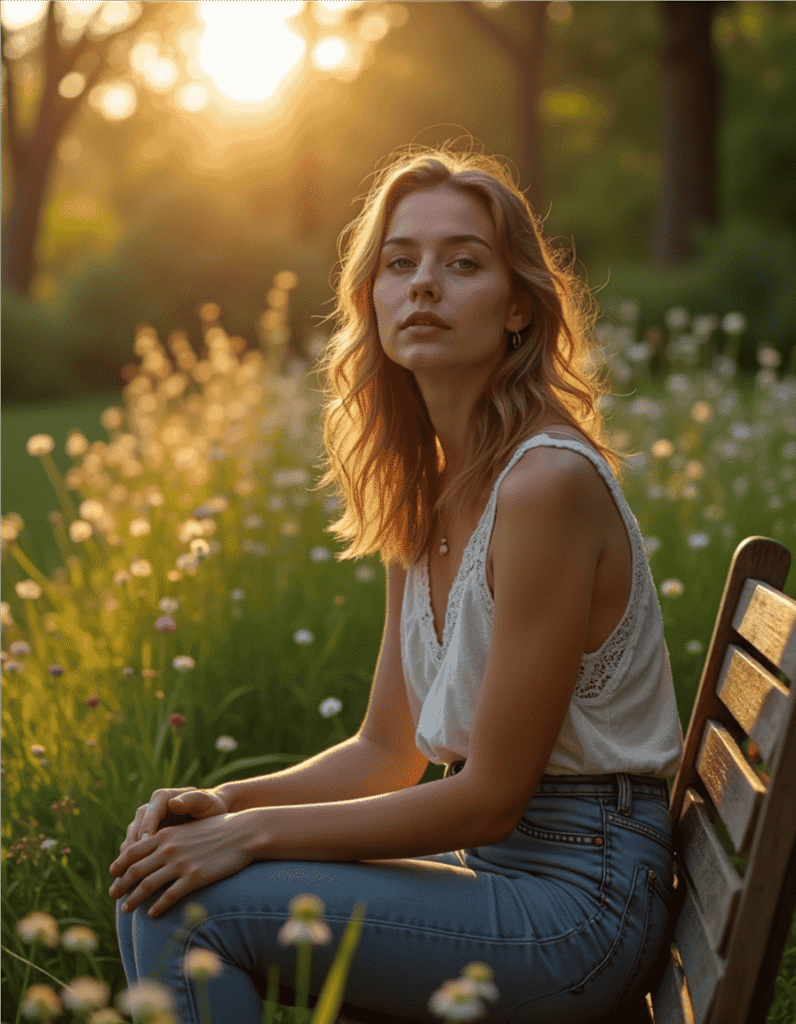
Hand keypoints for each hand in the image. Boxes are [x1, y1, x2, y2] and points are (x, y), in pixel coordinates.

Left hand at [108, 813, 250, 917]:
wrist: (243, 833)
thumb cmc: (217, 830)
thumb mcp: (188, 829)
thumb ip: (169, 838)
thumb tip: (154, 849)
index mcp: (166, 834)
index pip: (133, 851)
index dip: (120, 864)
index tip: (113, 874)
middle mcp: (169, 849)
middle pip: (136, 870)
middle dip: (121, 884)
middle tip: (113, 895)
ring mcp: (181, 864)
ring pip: (148, 885)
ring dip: (134, 899)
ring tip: (126, 909)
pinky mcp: (195, 878)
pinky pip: (170, 896)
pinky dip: (157, 907)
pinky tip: (152, 914)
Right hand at [113, 788, 229, 865]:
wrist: (212, 814)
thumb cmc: (210, 806)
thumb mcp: (204, 801)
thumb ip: (191, 800)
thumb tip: (174, 803)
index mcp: (162, 798)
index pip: (148, 813)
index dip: (145, 828)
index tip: (144, 843)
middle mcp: (150, 809)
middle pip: (135, 827)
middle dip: (131, 847)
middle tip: (131, 864)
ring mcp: (147, 824)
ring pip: (131, 840)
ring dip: (128, 858)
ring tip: (128, 875)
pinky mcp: (147, 837)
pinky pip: (135, 850)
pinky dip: (133, 863)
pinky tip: (134, 878)